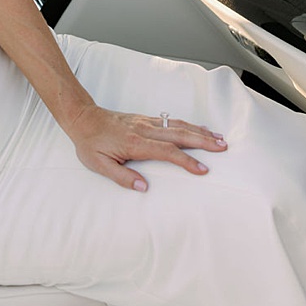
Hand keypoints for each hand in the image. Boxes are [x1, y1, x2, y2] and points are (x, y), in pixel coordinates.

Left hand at [67, 104, 225, 190]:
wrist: (81, 117)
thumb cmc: (89, 143)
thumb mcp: (97, 164)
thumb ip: (120, 176)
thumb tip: (142, 187)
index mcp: (134, 143)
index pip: (166, 152)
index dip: (185, 161)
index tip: (202, 170)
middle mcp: (143, 130)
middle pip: (178, 135)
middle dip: (203, 141)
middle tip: (223, 148)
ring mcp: (145, 123)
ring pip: (177, 126)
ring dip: (200, 132)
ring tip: (220, 139)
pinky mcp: (145, 119)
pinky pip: (170, 121)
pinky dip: (188, 125)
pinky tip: (200, 129)